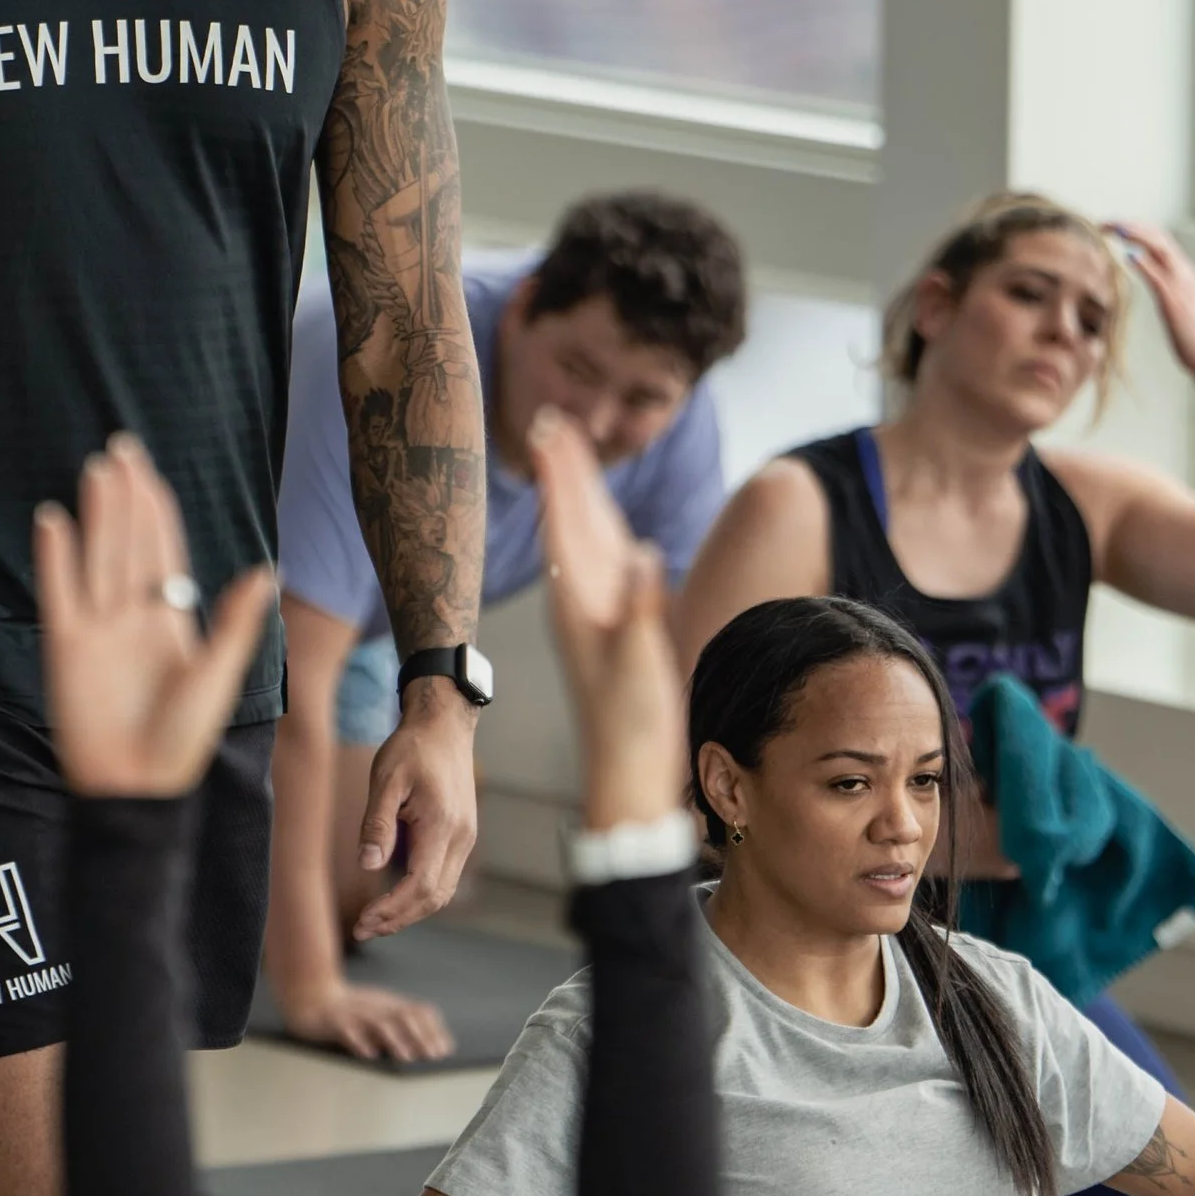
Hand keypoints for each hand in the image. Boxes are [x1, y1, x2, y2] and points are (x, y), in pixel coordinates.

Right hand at [33, 433, 276, 796]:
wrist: (136, 788)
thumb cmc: (183, 740)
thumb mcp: (219, 676)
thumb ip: (235, 623)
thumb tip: (266, 572)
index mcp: (169, 618)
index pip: (161, 549)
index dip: (155, 508)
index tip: (147, 468)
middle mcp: (131, 615)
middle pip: (127, 543)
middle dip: (125, 497)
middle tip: (120, 448)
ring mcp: (96, 628)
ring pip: (97, 557)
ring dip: (96, 514)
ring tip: (96, 470)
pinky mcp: (66, 647)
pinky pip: (58, 591)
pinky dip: (54, 556)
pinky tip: (52, 519)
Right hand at [277, 968, 454, 1064]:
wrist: (309, 996)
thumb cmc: (351, 1012)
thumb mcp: (380, 1013)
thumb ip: (403, 1027)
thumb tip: (435, 1048)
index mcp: (389, 1004)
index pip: (418, 1011)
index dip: (433, 1029)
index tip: (445, 1051)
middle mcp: (375, 1006)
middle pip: (402, 1016)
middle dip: (419, 1036)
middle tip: (431, 1056)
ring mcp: (354, 1013)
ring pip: (377, 1023)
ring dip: (394, 1039)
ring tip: (406, 1056)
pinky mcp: (333, 1022)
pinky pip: (346, 1030)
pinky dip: (359, 1042)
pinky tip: (368, 1054)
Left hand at [352, 696, 478, 937]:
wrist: (445, 726)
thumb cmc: (412, 748)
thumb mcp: (386, 779)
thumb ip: (377, 824)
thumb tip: (368, 866)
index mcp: (441, 825)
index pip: (420, 886)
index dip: (391, 910)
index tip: (362, 921)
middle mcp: (460, 838)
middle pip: (434, 898)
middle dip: (399, 920)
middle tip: (362, 929)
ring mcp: (465, 838)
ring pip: (442, 892)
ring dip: (410, 911)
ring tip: (376, 920)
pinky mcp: (462, 836)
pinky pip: (444, 877)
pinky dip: (420, 895)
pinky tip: (395, 897)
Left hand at [534, 408, 684, 830]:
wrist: (631, 776)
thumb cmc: (632, 727)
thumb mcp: (638, 664)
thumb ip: (642, 609)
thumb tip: (646, 554)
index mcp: (579, 604)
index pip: (566, 525)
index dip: (559, 477)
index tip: (548, 433)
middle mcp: (582, 603)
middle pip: (573, 519)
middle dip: (565, 470)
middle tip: (553, 419)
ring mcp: (598, 615)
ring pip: (589, 537)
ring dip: (580, 493)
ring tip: (570, 452)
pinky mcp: (618, 629)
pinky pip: (608, 565)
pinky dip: (605, 533)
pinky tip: (606, 524)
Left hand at [1104, 219, 1194, 381]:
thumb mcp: (1179, 304)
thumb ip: (1166, 286)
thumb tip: (1150, 276)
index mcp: (1185, 272)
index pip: (1161, 239)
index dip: (1138, 229)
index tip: (1115, 226)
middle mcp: (1185, 273)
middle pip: (1159, 236)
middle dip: (1131, 225)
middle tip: (1106, 223)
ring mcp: (1182, 285)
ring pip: (1159, 248)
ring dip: (1134, 235)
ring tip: (1113, 228)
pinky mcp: (1175, 301)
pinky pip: (1158, 276)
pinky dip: (1144, 263)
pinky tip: (1128, 255)